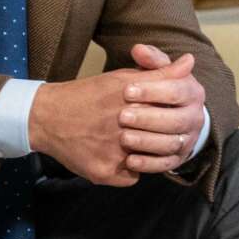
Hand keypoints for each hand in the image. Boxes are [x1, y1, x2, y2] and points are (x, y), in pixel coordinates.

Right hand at [27, 44, 205, 185]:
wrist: (48, 116)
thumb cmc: (89, 94)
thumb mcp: (124, 78)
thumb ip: (160, 72)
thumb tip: (190, 62)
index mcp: (131, 101)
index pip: (169, 113)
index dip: (167, 115)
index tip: (161, 114)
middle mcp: (122, 128)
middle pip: (160, 139)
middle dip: (158, 136)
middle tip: (147, 132)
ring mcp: (113, 153)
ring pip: (148, 161)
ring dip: (145, 154)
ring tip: (132, 145)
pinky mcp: (103, 172)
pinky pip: (132, 177)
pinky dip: (128, 170)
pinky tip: (116, 156)